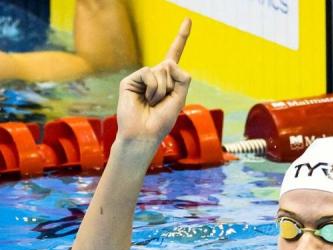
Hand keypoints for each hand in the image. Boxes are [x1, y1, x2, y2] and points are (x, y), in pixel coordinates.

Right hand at [115, 18, 191, 143]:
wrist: (144, 134)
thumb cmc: (161, 120)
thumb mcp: (180, 99)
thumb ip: (182, 78)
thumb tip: (168, 62)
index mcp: (168, 79)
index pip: (174, 54)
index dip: (181, 37)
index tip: (189, 20)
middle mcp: (155, 75)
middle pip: (172, 66)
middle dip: (172, 86)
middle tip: (161, 102)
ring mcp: (142, 77)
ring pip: (163, 70)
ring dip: (163, 90)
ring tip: (152, 103)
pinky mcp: (130, 80)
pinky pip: (150, 73)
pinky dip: (153, 88)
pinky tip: (146, 99)